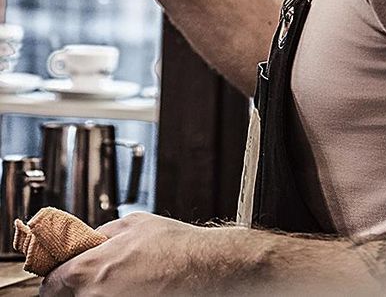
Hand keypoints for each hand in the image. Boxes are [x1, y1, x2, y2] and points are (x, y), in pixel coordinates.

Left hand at [38, 212, 255, 296]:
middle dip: (79, 288)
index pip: (53, 284)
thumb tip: (90, 240)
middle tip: (97, 278)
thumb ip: (103, 234)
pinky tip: (138, 289)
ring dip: (101, 293)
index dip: (55, 279)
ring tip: (125, 281)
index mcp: (91, 270)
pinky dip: (121, 296)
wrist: (205, 267)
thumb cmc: (174, 245)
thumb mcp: (133, 223)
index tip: (59, 279)